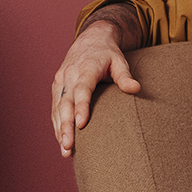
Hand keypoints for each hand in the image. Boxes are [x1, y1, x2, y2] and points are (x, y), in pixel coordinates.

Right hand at [50, 16, 141, 156]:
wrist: (90, 40)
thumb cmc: (107, 54)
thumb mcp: (119, 61)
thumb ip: (125, 76)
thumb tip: (136, 89)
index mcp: (86, 67)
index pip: (82, 88)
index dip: (81, 106)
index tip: (81, 124)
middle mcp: (69, 74)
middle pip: (66, 102)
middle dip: (66, 126)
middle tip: (69, 146)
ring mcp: (61, 81)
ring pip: (57, 108)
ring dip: (60, 129)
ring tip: (65, 151)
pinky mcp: (57, 87)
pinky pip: (55, 108)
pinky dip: (57, 125)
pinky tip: (61, 141)